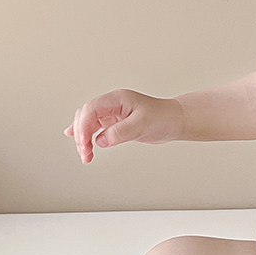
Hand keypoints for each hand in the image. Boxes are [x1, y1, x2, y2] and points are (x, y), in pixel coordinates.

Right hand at [65, 89, 184, 163]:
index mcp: (118, 99)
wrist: (175, 121)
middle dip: (81, 134)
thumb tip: (100, 140)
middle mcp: (112, 104)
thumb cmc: (163, 117)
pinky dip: (87, 136)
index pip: (91, 109)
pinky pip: (95, 128)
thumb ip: (120, 132)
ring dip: (83, 138)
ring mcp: (112, 113)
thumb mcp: (142, 125)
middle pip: (85, 116)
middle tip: (85, 152)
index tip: (84, 143)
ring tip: (86, 155)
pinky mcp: (115, 123)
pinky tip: (80, 142)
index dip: (83, 126)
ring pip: (88, 123)